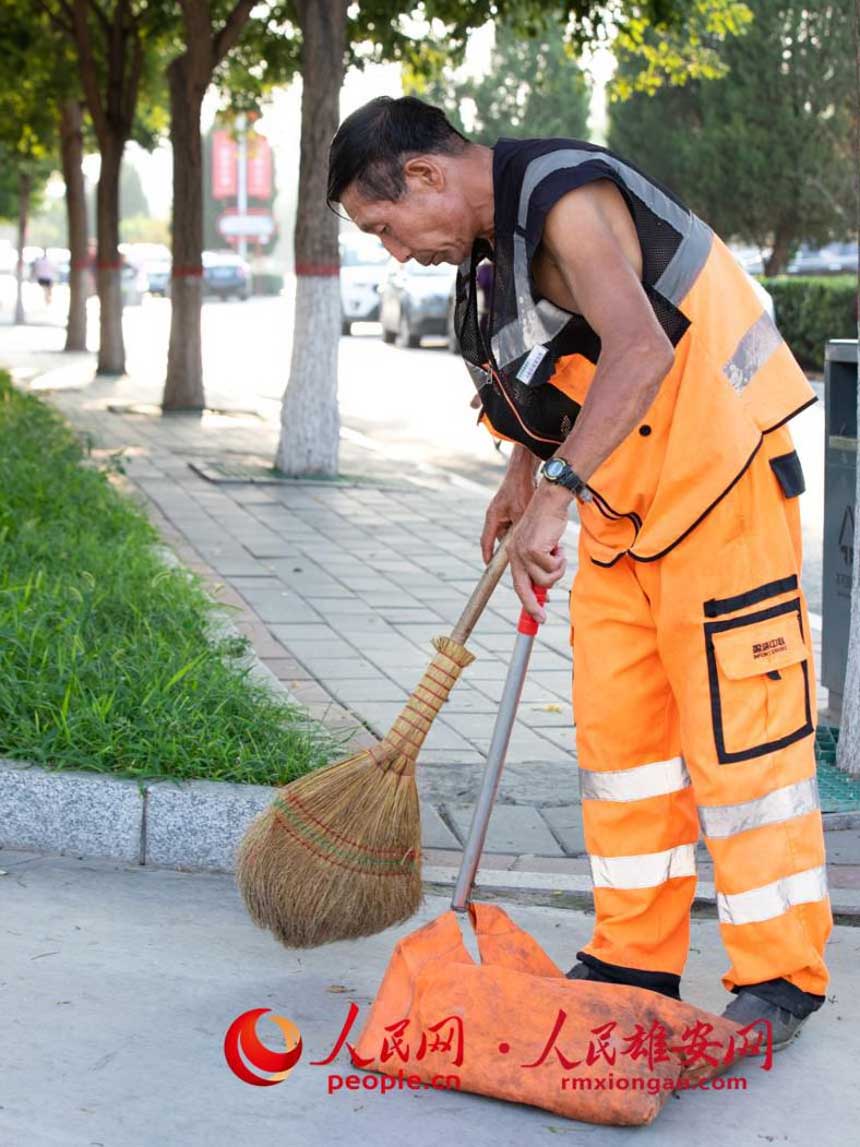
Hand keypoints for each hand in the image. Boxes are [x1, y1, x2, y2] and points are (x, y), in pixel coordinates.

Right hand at [480, 446, 538, 563]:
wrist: (525, 470)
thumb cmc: (522, 489)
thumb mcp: (522, 512)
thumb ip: (520, 530)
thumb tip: (525, 549)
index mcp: (493, 517)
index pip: (486, 541)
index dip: (488, 555)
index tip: (488, 566)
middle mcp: (495, 516)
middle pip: (498, 539)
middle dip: (508, 548)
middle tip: (517, 557)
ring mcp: (502, 512)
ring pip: (508, 533)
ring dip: (517, 538)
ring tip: (528, 542)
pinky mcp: (510, 509)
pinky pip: (514, 525)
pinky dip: (521, 530)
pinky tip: (533, 531)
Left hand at [507, 486, 569, 622]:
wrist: (549, 502)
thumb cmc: (548, 523)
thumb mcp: (541, 547)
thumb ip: (540, 566)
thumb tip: (544, 589)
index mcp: (515, 556)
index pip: (519, 585)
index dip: (527, 603)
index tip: (536, 617)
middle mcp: (515, 556)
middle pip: (523, 590)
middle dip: (532, 607)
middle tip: (542, 619)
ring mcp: (523, 553)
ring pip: (545, 580)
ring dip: (557, 571)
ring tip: (559, 556)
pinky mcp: (533, 550)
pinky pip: (552, 568)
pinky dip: (560, 561)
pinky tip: (558, 548)